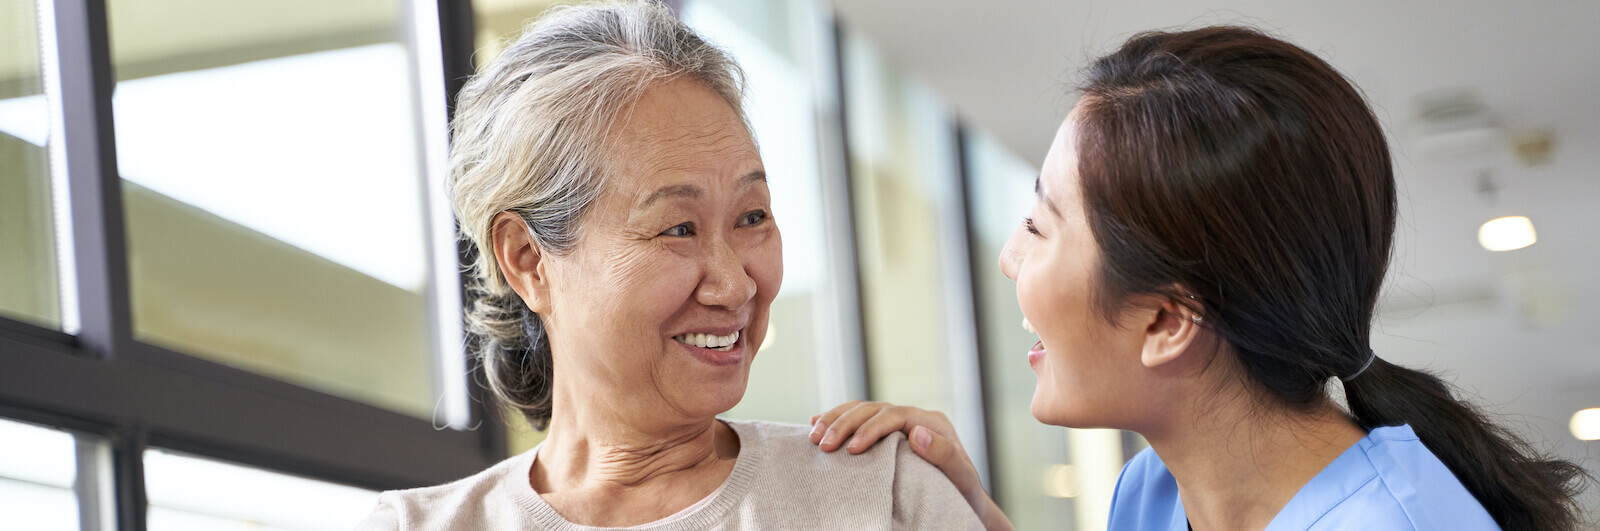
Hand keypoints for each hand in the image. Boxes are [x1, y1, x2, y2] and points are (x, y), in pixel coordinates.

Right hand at [810, 401, 1012, 530]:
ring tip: (814, 436)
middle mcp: (914, 417)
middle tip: (823, 445)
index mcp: (932, 422)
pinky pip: (858, 418)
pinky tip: (816, 423)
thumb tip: (916, 433)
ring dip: (835, 419)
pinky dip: (836, 419)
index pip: (894, 415)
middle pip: (873, 409)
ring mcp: (899, 423)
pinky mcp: (886, 432)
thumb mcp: (961, 476)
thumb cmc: (963, 491)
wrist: (964, 499)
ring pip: (861, 409)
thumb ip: (944, 454)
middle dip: (844, 424)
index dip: (870, 428)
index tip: (853, 448)